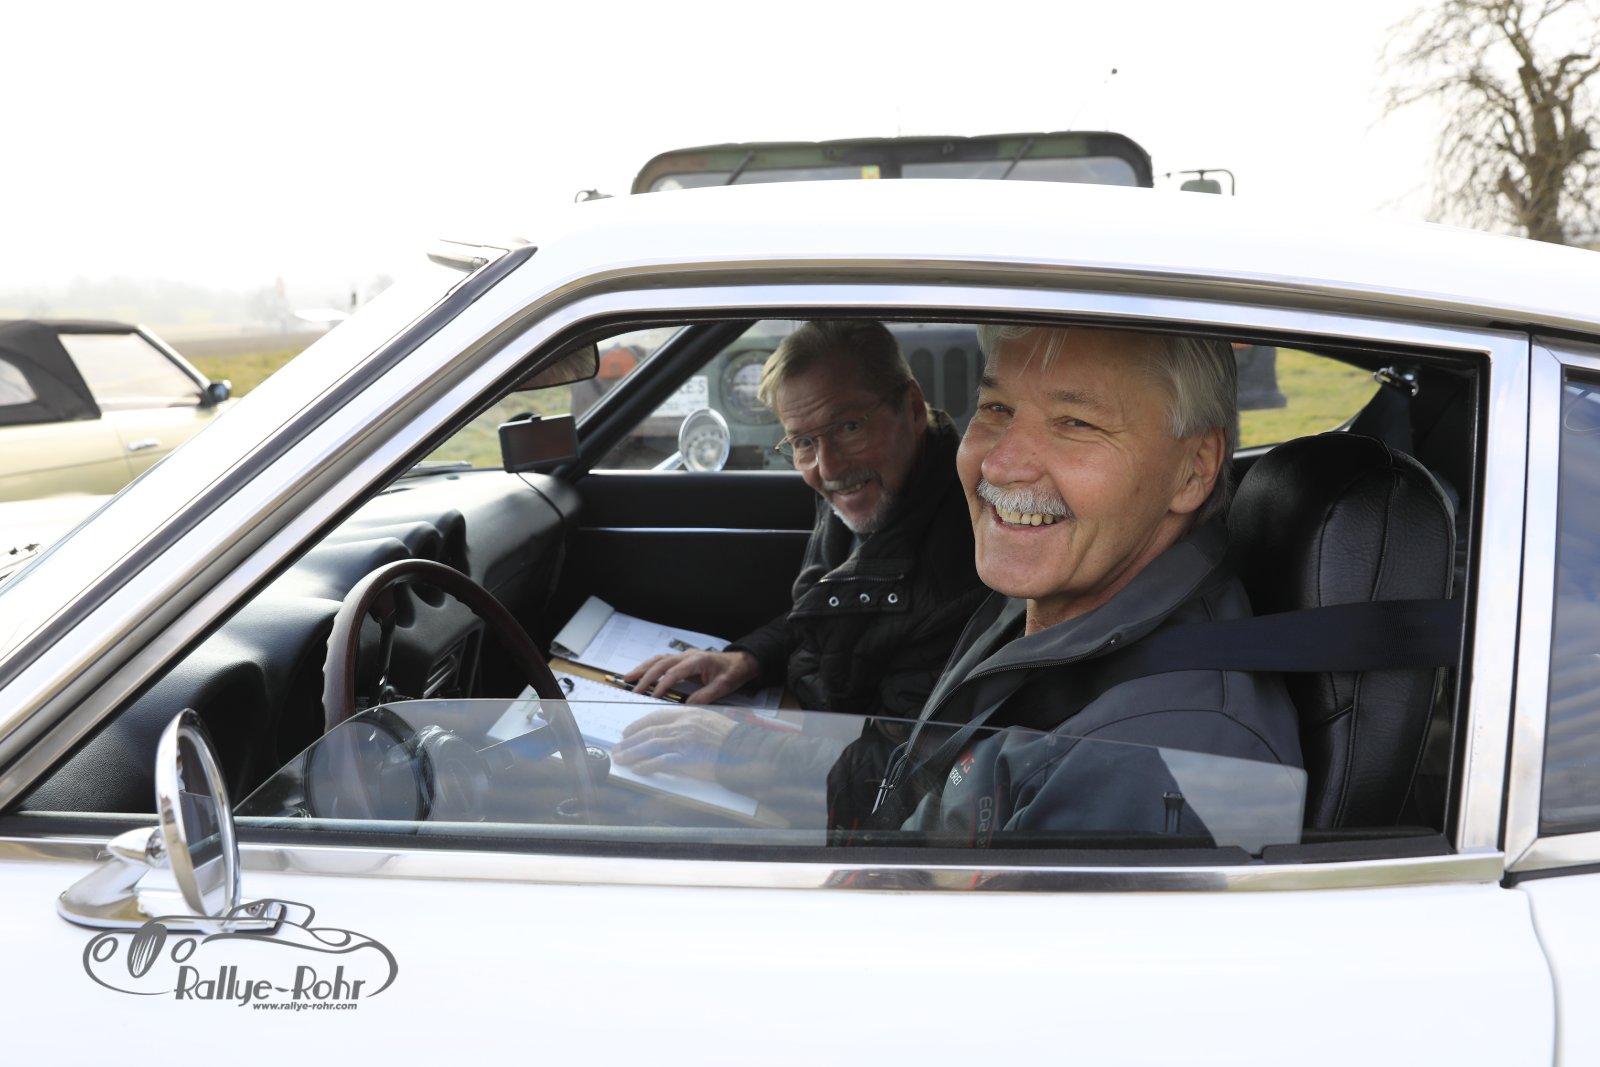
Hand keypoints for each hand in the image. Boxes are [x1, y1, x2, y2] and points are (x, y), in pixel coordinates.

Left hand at [612, 708, 738, 777]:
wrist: (743, 750)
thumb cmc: (729, 738)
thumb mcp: (708, 722)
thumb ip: (689, 724)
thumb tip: (672, 732)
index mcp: (687, 715)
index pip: (656, 717)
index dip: (639, 725)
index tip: (628, 732)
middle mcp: (682, 726)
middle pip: (649, 732)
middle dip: (630, 741)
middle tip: (618, 748)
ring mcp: (683, 742)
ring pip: (650, 746)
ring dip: (632, 753)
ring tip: (621, 759)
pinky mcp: (686, 759)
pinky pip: (661, 762)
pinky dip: (647, 765)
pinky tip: (638, 769)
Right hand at [623, 649, 759, 704]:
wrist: (740, 662)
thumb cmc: (733, 673)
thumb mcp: (724, 686)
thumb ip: (707, 695)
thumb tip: (689, 705)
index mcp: (697, 660)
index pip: (675, 672)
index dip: (663, 684)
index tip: (653, 696)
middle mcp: (687, 656)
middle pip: (662, 664)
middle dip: (646, 677)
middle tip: (634, 690)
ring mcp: (683, 656)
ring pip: (658, 660)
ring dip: (643, 669)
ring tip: (628, 678)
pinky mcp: (682, 660)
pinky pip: (662, 662)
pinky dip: (649, 668)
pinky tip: (640, 675)